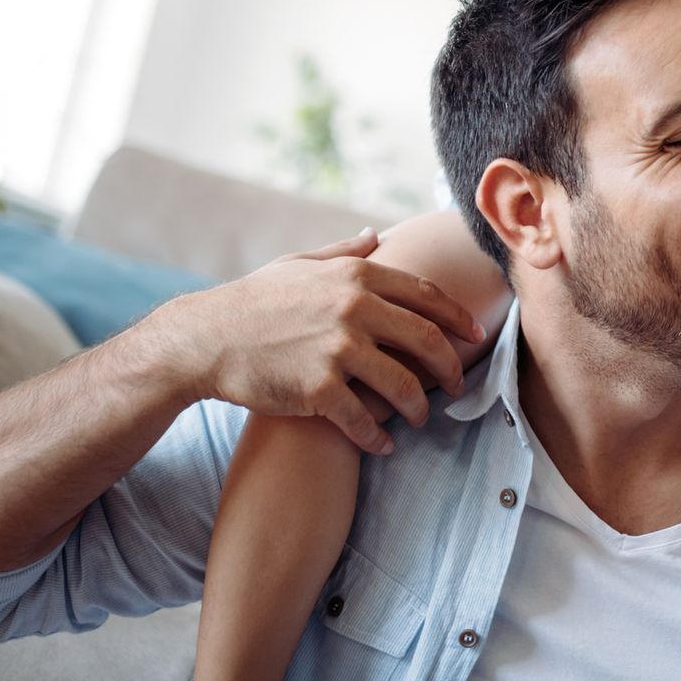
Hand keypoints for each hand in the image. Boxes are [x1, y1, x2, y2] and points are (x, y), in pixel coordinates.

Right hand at [145, 228, 485, 455]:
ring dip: (418, 408)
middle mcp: (354, 309)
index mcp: (356, 277)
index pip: (426, 295)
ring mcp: (338, 349)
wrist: (205, 339)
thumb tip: (375, 235)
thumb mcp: (299, 264)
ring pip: (403, 385)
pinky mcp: (319, 388)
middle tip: (456, 385)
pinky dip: (377, 436)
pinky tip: (382, 445)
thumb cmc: (252, 300)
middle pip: (427, 340)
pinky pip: (364, 419)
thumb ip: (343, 253)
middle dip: (450, 367)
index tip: (475, 335)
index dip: (457, 318)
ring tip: (419, 419)